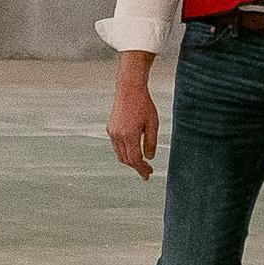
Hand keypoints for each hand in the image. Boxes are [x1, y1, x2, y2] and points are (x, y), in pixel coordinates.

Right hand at [106, 60, 160, 178]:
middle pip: (126, 160)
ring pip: (120, 154)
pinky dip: (124, 151)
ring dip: (130, 160)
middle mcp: (118, 136)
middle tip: (147, 170)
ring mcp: (112, 132)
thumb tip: (149, 157)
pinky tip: (133, 150)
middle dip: (136, 167)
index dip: (142, 169)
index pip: (135, 160)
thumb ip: (151, 142)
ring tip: (141, 162)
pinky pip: (116, 146)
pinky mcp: (110, 128)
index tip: (148, 175)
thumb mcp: (153, 123)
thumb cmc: (143, 104)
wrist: (129, 89)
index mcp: (129, 135)